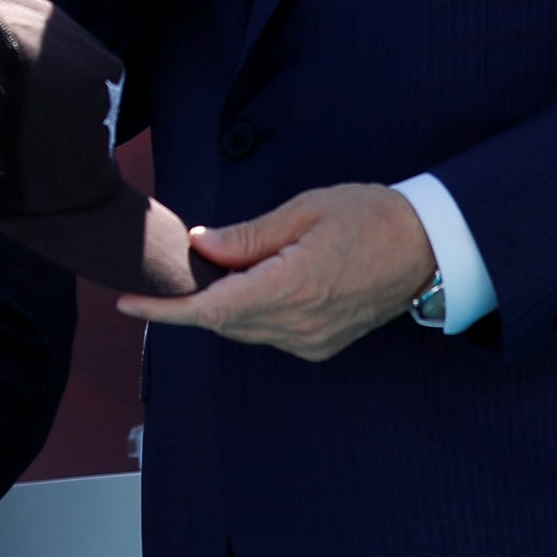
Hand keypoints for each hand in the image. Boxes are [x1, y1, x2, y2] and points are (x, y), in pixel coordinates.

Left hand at [117, 184, 434, 362]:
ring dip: (218, 305)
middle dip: (187, 300)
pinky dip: (246, 312)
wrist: (429, 248)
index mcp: (295, 287)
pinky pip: (268, 333)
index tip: (128, 301)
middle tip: (167, 269)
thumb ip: (248, 236)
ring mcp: (314, 340)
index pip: (212, 309)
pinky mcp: (322, 345)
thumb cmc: (369, 216)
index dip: (164, 309)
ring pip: (243, 330)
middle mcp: (302, 324)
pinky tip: (245, 284)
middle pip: (221, 322)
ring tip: (205, 271)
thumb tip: (201, 246)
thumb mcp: (303, 211)